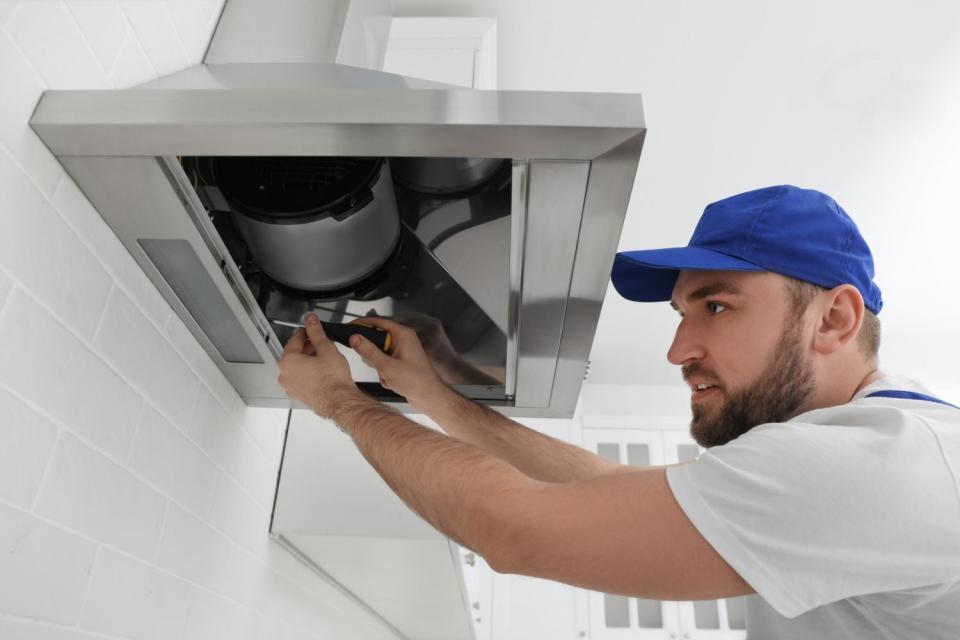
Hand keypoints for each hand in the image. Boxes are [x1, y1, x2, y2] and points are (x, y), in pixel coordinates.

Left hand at [277, 314, 365, 417]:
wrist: (340, 401)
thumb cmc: (333, 380)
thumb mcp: (326, 349)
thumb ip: (316, 332)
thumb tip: (311, 321)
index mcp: (288, 361)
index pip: (295, 339)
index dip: (306, 331)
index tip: (312, 329)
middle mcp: (285, 375)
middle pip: (294, 353)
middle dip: (308, 346)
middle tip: (321, 343)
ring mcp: (290, 387)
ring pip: (297, 367)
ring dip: (308, 360)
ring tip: (324, 358)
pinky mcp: (298, 395)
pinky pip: (301, 379)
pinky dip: (308, 373)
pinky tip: (322, 371)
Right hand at [365, 310, 501, 384]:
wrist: (430, 397)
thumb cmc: (416, 381)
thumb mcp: (387, 366)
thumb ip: (369, 351)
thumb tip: (355, 338)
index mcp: (403, 334)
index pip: (379, 322)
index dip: (363, 323)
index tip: (350, 326)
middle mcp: (404, 340)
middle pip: (378, 340)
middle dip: (375, 357)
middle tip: (377, 366)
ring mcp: (403, 352)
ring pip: (380, 355)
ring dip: (381, 368)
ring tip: (390, 376)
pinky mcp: (402, 362)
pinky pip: (385, 364)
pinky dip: (386, 374)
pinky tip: (394, 382)